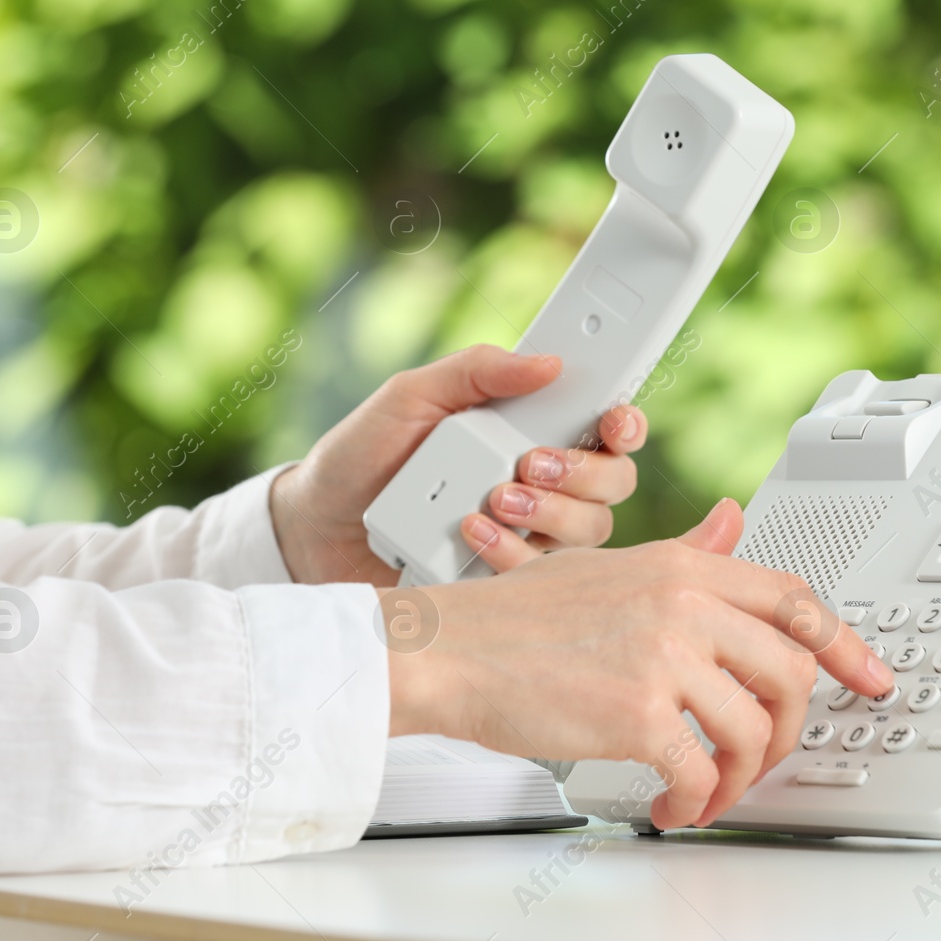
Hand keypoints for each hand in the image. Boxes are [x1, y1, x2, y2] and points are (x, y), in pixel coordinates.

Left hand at [270, 345, 646, 586]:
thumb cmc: (365, 452)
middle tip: (528, 464)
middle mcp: (541, 484)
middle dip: (582, 473)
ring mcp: (527, 536)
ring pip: (589, 533)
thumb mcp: (413, 394)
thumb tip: (546, 361)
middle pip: (613, 484)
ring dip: (550, 515)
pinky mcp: (503, 578)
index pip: (606, 429)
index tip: (612, 421)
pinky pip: (543, 578)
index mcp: (531, 431)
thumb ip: (477, 370)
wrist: (314, 523)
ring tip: (491, 501)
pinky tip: (469, 534)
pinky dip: (512, 555)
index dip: (626, 424)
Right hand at [385, 500, 894, 830]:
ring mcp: (664, 656)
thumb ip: (682, 555)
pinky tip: (675, 808)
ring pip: (755, 730)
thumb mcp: (610, 568)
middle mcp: (683, 603)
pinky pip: (702, 773)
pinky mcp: (637, 713)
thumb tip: (732, 526)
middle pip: (791, 671)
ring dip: (741, 778)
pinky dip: (698, 804)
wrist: (448, 650)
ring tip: (709, 794)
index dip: (843, 642)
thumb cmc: (515, 617)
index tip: (872, 676)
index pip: (793, 597)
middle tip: (763, 760)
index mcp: (681, 566)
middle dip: (789, 731)